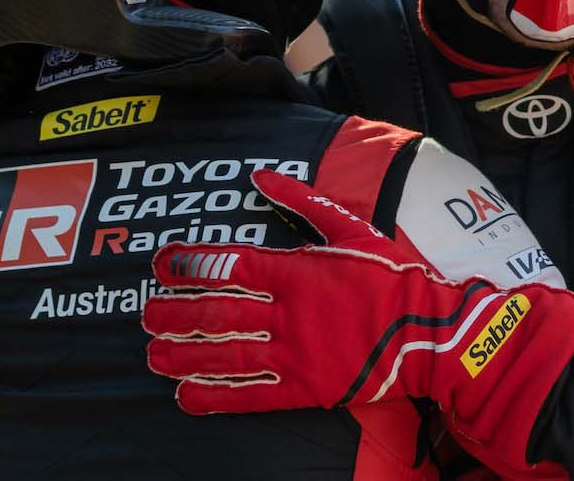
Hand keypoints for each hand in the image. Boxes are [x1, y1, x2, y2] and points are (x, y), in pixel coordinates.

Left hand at [145, 170, 573, 472]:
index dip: (190, 265)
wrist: (429, 334)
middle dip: (175, 312)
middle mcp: (289, 313)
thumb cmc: (392, 277)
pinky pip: (251, 396)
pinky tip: (186, 397)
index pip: (230, 266)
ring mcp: (295, 353)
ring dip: (184, 355)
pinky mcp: (306, 388)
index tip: (161, 266)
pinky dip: (216, 397)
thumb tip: (261, 176)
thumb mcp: (353, 228)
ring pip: (226, 354)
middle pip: (217, 312)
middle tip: (144, 314)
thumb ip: (303, 201)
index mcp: (298, 271)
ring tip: (153, 355)